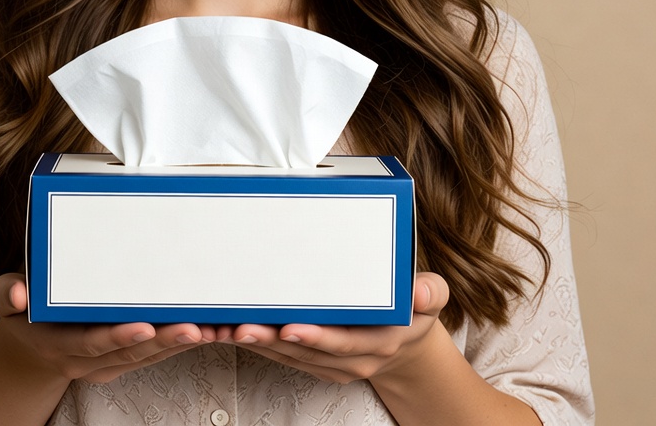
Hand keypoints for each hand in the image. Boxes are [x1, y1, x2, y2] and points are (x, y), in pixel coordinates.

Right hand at [0, 273, 214, 384]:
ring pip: (149, 355)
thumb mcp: (5, 302)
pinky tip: (206, 330)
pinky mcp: (125, 358)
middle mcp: (89, 358)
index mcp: (61, 343)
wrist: (30, 351)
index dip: (119, 336)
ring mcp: (109, 362)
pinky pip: (156, 353)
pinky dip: (180, 343)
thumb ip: (6, 294)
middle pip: (131, 352)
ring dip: (180, 344)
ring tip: (210, 328)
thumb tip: (16, 292)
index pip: (94, 342)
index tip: (145, 325)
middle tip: (194, 327)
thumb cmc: (23, 315)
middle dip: (164, 341)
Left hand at [219, 272, 448, 385]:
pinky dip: (256, 343)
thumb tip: (423, 291)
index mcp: (379, 341)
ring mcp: (331, 364)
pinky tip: (231, 330)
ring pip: (287, 355)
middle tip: (242, 325)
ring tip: (225, 327)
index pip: (344, 342)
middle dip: (272, 340)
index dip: (316, 337)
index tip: (290, 326)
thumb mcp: (431, 299)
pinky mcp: (315, 363)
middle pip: (306, 351)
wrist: (407, 346)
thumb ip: (430, 293)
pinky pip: (281, 355)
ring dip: (256, 343)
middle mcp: (352, 359)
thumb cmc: (413, 311)